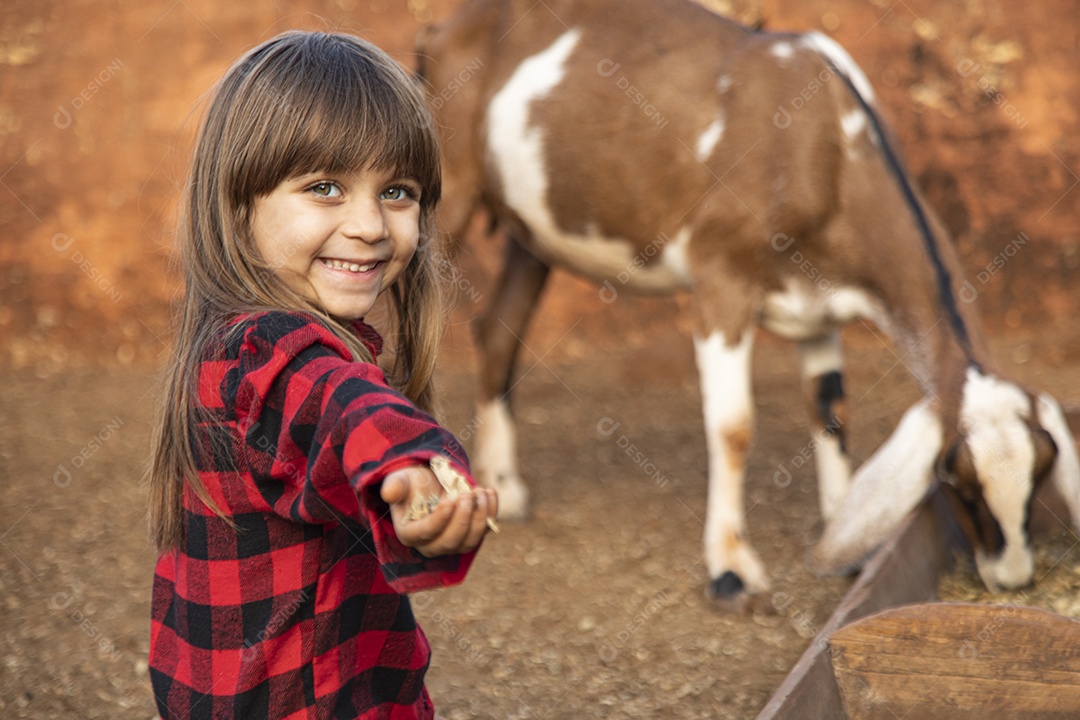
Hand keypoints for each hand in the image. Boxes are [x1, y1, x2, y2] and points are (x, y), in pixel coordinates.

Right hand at [380, 465, 497, 557]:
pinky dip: (490, 514)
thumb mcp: (400, 479)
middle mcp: (431, 545)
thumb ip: (395, 486)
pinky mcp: (469, 536)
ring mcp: (452, 543)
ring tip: (480, 491)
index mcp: (409, 534)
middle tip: (468, 494)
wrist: (429, 484)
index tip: (451, 499)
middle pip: (450, 542)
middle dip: (463, 519)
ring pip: (470, 541)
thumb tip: (389, 493)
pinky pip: (483, 532)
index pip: (426, 533)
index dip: (440, 519)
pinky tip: (489, 492)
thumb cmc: (411, 482)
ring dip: (479, 517)